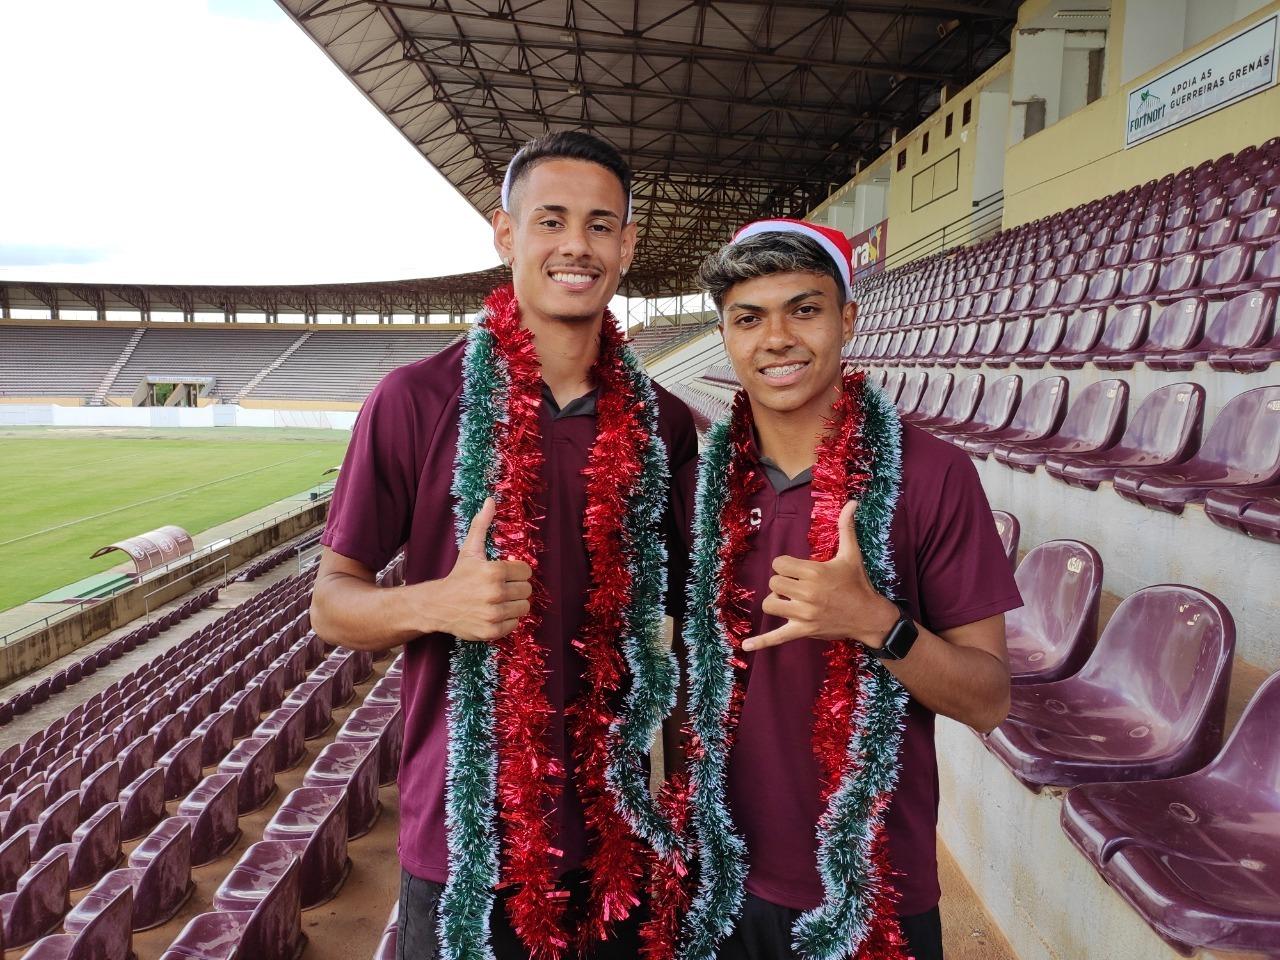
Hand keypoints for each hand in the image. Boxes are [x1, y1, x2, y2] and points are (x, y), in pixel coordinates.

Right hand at [417, 497, 532, 641]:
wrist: (437, 605)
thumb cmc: (458, 576)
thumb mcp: (470, 550)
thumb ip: (482, 524)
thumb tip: (490, 500)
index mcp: (494, 571)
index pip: (526, 571)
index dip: (517, 572)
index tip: (505, 574)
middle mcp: (495, 593)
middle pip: (527, 590)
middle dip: (516, 588)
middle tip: (500, 588)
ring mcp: (493, 614)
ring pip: (523, 607)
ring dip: (513, 604)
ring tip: (498, 601)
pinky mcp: (492, 631)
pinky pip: (514, 624)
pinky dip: (507, 620)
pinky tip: (493, 613)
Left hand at [742, 500, 898, 651]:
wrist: (869, 616)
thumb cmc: (858, 583)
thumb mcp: (852, 554)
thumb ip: (846, 528)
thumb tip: (851, 502)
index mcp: (815, 572)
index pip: (779, 564)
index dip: (785, 565)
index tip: (797, 569)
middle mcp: (807, 593)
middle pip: (773, 583)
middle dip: (782, 583)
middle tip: (796, 585)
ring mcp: (804, 614)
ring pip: (770, 604)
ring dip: (776, 602)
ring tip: (790, 601)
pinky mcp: (803, 630)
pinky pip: (777, 637)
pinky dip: (761, 642)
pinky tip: (745, 646)